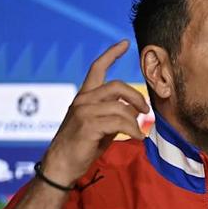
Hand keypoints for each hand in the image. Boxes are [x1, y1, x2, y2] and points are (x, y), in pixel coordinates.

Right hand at [42, 40, 149, 185]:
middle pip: (117, 85)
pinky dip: (133, 130)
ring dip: (135, 121)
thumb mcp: (101, 126)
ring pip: (121, 107)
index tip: (125, 43)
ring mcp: (83, 111)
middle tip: (146, 110)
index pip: (97, 67)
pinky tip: (137, 137)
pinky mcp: (87, 125)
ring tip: (139, 132)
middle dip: (136, 96)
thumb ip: (115, 114)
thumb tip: (136, 109)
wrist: (62, 165)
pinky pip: (119, 122)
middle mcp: (83, 100)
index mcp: (84, 96)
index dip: (111, 53)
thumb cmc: (82, 146)